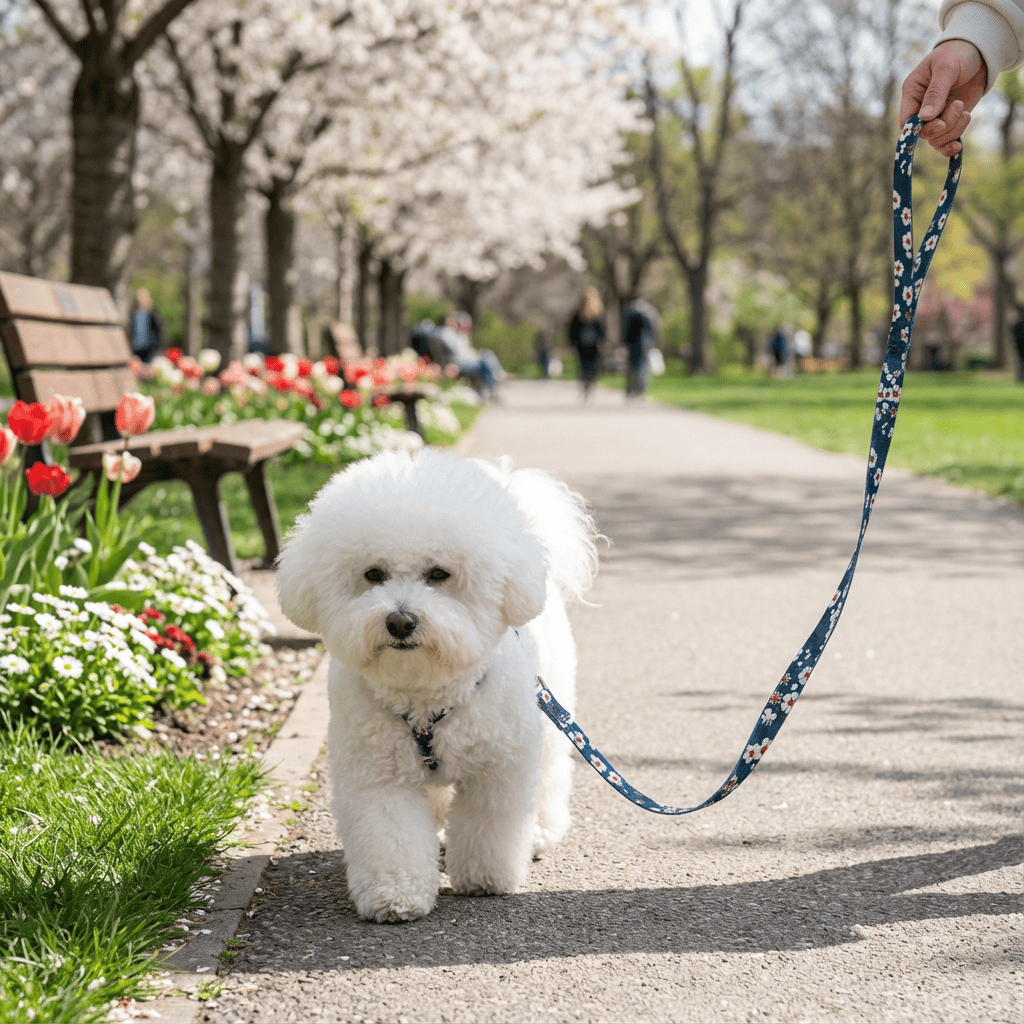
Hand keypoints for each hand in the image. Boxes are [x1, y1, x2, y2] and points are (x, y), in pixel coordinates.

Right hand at [899, 39, 987, 155]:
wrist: (979, 52)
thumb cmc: (958, 53)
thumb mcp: (946, 68)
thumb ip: (935, 92)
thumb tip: (924, 118)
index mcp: (912, 93)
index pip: (906, 120)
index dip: (918, 128)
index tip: (939, 122)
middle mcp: (920, 107)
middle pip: (922, 132)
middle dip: (941, 126)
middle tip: (958, 106)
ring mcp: (935, 115)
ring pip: (935, 138)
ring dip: (952, 130)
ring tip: (966, 112)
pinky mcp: (950, 120)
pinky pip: (945, 140)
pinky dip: (951, 144)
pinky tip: (958, 146)